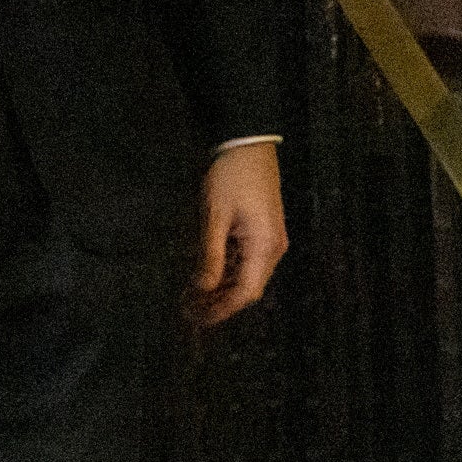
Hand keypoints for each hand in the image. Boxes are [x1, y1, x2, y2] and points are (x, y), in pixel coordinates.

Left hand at [188, 139, 286, 326]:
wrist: (247, 143)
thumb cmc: (230, 176)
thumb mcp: (215, 216)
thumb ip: (210, 256)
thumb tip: (201, 289)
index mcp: (265, 247)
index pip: (245, 293)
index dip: (221, 310)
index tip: (196, 318)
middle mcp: (273, 249)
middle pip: (248, 289)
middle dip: (219, 303)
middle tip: (188, 310)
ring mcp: (270, 241)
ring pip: (247, 277)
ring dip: (221, 289)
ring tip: (192, 297)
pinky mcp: (263, 232)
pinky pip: (246, 262)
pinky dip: (226, 273)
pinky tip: (206, 276)